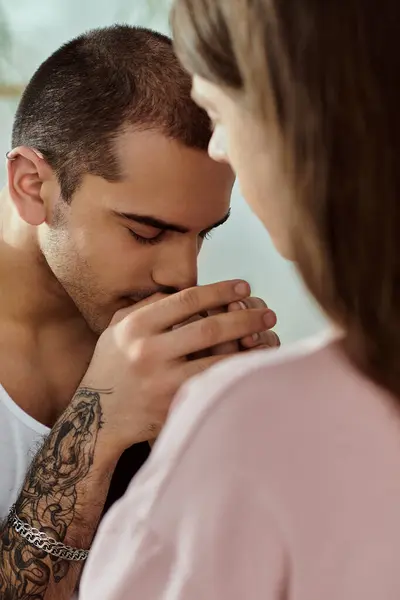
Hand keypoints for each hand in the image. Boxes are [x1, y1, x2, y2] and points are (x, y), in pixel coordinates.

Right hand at [78, 280, 272, 452]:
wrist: (96, 417)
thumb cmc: (112, 367)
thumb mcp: (117, 329)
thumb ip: (147, 307)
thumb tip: (187, 293)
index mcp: (136, 326)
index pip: (187, 300)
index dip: (220, 290)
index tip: (244, 287)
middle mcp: (148, 351)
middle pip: (209, 328)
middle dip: (245, 318)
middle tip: (268, 312)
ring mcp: (162, 381)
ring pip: (217, 360)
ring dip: (248, 347)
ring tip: (269, 336)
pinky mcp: (173, 405)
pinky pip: (213, 385)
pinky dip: (235, 374)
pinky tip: (253, 366)